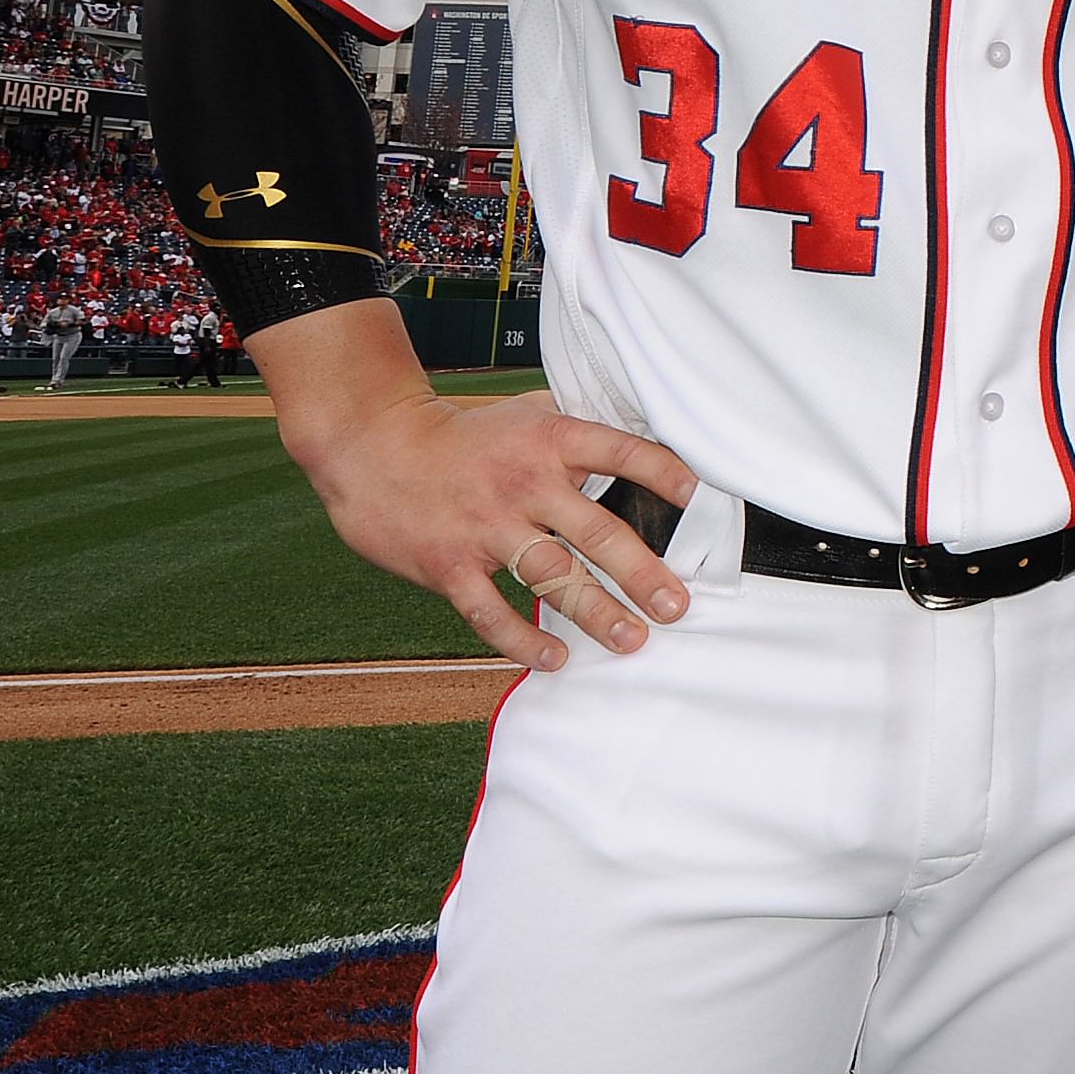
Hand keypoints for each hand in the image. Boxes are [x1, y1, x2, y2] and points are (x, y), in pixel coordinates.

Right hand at [258, 300, 697, 672]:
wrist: (375, 447)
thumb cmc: (468, 436)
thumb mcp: (527, 415)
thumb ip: (581, 431)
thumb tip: (647, 433)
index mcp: (551, 441)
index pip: (620, 451)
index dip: (662, 471)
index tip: (700, 497)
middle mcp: (525, 483)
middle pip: (595, 531)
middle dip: (641, 573)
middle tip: (678, 606)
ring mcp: (486, 526)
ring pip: (551, 576)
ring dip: (596, 612)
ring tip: (633, 641)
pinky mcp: (448, 564)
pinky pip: (490, 611)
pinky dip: (522, 639)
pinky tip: (556, 658)